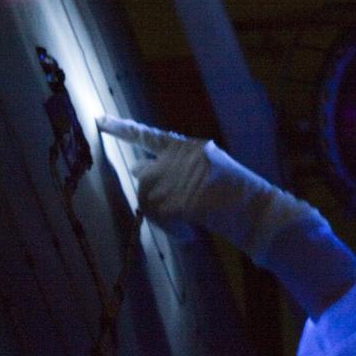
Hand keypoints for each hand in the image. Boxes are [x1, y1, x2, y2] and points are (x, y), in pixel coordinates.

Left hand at [99, 115, 355, 315]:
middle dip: (150, 191)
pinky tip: (192, 233)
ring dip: (164, 218)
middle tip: (170, 207)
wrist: (256, 210)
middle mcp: (177, 156)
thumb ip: (185, 172)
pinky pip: (160, 220)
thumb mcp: (214, 171)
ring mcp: (173, 178)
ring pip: (148, 200)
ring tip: (190, 225)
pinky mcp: (172, 200)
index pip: (148, 135)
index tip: (100, 122)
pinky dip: (174, 232)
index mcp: (190, 147)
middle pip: (142, 174)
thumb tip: (154, 182)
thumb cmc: (242, 196)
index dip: (122, 130)